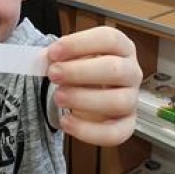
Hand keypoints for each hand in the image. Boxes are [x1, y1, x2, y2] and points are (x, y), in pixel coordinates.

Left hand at [46, 26, 141, 146]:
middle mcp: (131, 72)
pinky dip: (88, 130)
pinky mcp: (126, 124)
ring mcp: (131, 99)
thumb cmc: (80, 69)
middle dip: (79, 72)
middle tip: (53, 74)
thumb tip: (43, 59)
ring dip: (84, 99)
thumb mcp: (71, 55)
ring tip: (59, 97)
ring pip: (118, 102)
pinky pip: (115, 133)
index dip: (80, 44)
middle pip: (115, 70)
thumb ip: (58, 54)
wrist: (86, 92)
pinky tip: (66, 122)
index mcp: (122, 47)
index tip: (53, 52)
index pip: (109, 39)